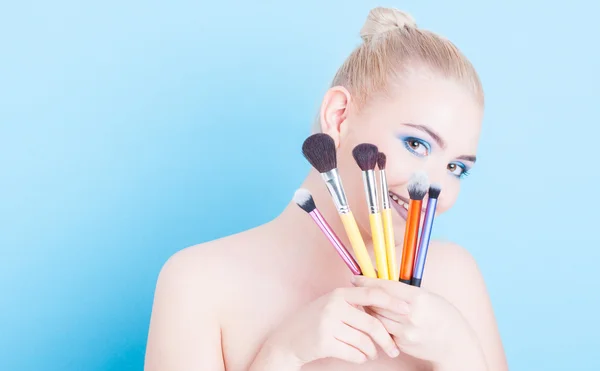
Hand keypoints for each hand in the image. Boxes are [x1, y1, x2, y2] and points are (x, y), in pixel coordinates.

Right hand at [252, 286, 402, 368]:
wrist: (288, 339)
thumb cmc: (314, 321)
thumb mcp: (332, 305)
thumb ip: (354, 304)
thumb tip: (386, 308)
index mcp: (339, 294)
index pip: (372, 294)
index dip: (392, 302)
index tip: (407, 310)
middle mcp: (334, 306)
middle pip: (372, 323)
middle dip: (386, 339)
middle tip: (394, 349)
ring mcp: (328, 324)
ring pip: (364, 341)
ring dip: (372, 351)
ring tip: (372, 354)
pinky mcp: (324, 342)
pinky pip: (353, 353)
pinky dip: (360, 358)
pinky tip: (359, 357)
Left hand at [351, 276, 486, 369]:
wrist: (456, 345)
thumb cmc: (444, 315)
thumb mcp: (429, 296)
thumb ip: (406, 291)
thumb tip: (382, 280)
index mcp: (418, 298)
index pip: (385, 287)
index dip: (368, 281)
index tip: (356, 278)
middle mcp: (410, 315)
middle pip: (377, 302)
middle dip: (365, 296)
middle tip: (357, 290)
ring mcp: (405, 332)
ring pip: (376, 317)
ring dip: (369, 309)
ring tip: (366, 303)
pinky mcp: (401, 344)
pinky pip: (383, 330)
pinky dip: (378, 323)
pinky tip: (377, 318)